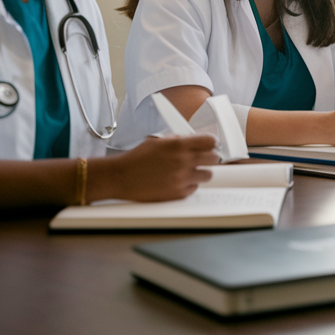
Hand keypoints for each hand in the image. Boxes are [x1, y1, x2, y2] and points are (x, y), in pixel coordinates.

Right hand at [88, 134, 218, 202]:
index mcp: (179, 145)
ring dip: (201, 173)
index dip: (211, 143)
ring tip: (189, 172)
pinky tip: (177, 181)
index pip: (211, 141)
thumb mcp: (157, 141)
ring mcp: (181, 179)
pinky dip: (189, 185)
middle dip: (210, 158)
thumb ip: (178, 140)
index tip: (210, 146)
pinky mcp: (177, 193)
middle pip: (214, 159)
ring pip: (208, 175)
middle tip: (203, 159)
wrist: (120, 177)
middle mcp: (183, 161)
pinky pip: (194, 188)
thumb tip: (193, 141)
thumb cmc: (136, 159)